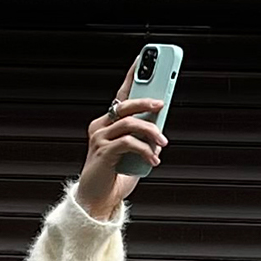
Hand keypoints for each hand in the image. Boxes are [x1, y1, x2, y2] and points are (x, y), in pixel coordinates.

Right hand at [75, 61, 167, 219]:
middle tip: (161, 104)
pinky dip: (144, 150)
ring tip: (163, 143)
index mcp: (106, 123)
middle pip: (124, 104)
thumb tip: (161, 130)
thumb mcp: (134, 155)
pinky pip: (128, 143)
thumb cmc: (115, 177)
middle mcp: (100, 126)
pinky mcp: (103, 153)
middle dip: (145, 101)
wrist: (97, 200)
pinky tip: (153, 160)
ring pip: (129, 123)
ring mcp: (100, 138)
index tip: (141, 59)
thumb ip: (143, 141)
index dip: (130, 76)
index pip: (120, 95)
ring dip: (150, 132)